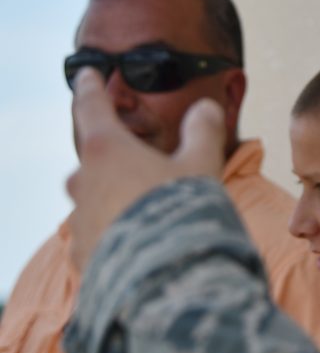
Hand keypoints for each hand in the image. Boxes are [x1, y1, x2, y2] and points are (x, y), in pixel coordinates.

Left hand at [66, 68, 226, 268]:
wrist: (164, 279)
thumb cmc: (181, 211)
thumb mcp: (203, 163)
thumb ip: (203, 130)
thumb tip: (205, 106)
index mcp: (108, 150)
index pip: (92, 107)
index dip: (90, 87)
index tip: (86, 73)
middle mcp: (85, 182)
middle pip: (93, 160)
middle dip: (113, 159)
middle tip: (144, 165)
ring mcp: (81, 221)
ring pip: (94, 200)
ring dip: (116, 199)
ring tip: (152, 212)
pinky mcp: (84, 255)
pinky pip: (99, 235)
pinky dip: (117, 233)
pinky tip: (144, 244)